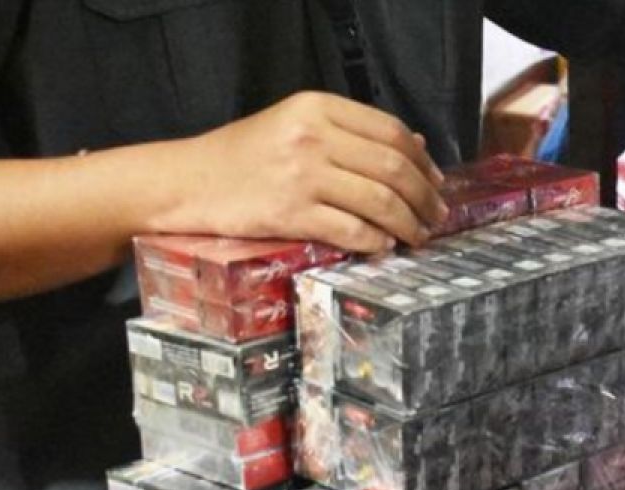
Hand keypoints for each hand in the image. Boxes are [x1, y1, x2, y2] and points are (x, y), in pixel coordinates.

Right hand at [161, 92, 446, 250]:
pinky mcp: (291, 214)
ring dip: (408, 224)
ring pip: (380, 202)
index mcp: (317, 108)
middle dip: (425, 198)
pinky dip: (376, 242)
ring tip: (418, 236)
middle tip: (436, 217)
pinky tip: (384, 247)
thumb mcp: (296, 125)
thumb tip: (415, 145)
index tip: (436, 183)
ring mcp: (302, 176)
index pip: (390, 132)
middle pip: (393, 168)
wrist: (187, 182)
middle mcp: (312, 137)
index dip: (423, 162)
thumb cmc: (245, 156)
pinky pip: (352, 231)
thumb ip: (351, 132)